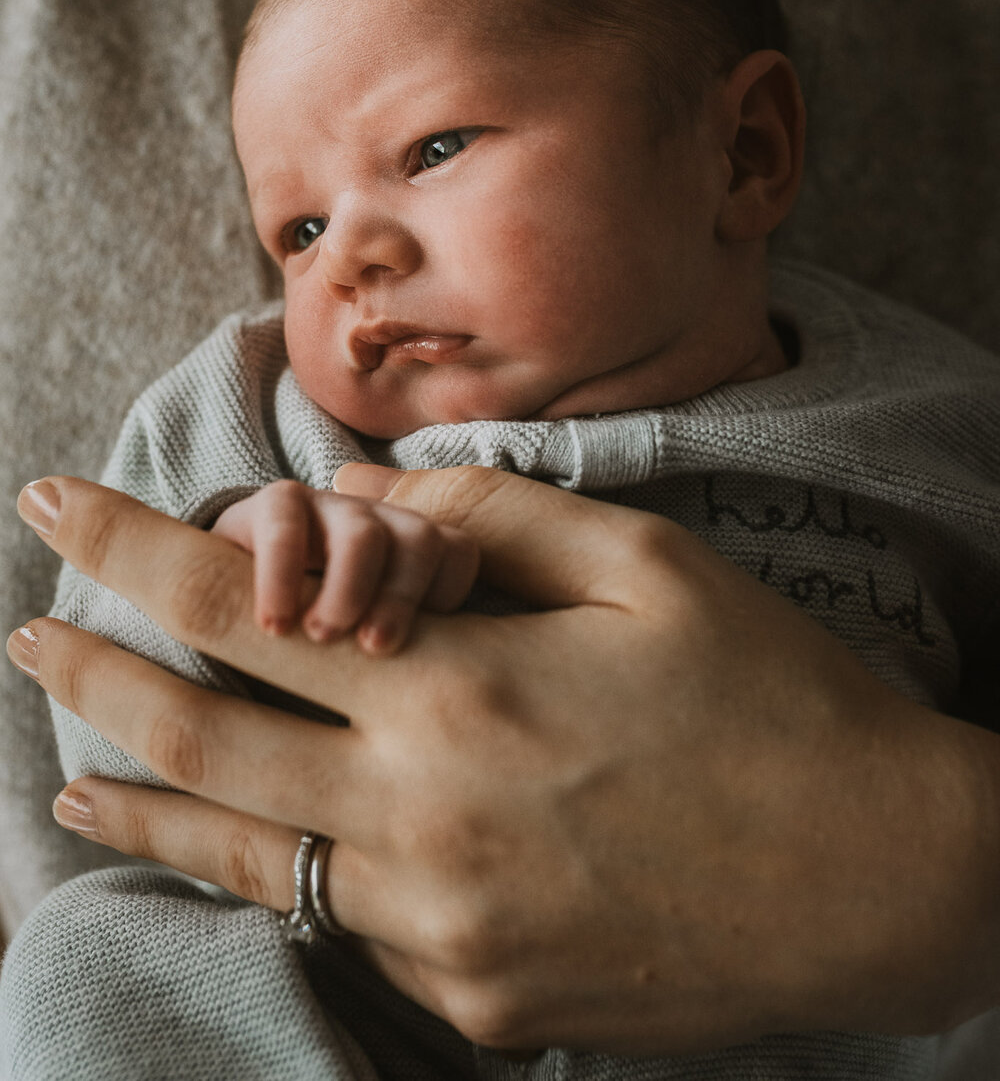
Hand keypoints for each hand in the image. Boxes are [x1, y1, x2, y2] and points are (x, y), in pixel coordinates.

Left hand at [11, 468, 999, 1051]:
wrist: (881, 881)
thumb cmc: (772, 696)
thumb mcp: (645, 563)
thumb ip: (486, 517)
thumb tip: (363, 493)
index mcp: (462, 694)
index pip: (239, 605)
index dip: (129, 546)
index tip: (51, 501)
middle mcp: (424, 824)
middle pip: (201, 743)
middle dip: (93, 674)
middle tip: (23, 630)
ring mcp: (441, 933)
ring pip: (246, 857)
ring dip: (144, 799)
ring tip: (72, 770)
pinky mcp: (476, 1002)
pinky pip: (340, 922)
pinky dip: (272, 868)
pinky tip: (240, 842)